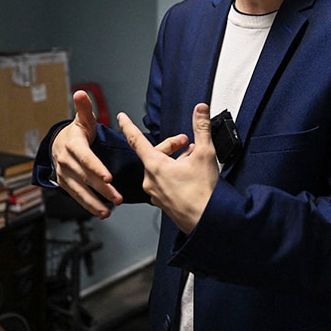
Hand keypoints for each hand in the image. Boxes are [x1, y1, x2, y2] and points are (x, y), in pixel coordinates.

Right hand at [51, 90, 122, 218]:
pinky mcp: (65, 184)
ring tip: (109, 210)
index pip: (85, 158)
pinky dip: (88, 205)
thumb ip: (84, 108)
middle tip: (117, 197)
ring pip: (80, 190)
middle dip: (102, 189)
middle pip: (86, 177)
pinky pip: (77, 196)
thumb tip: (81, 93)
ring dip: (95, 202)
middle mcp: (66, 161)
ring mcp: (65, 174)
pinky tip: (101, 212)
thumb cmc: (77, 132)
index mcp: (73, 145)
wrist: (57, 144)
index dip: (96, 168)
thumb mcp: (82, 119)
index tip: (108, 177)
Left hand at [118, 103, 217, 233]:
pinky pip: (164, 183)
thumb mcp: (205, 153)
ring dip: (175, 161)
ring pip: (160, 169)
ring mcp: (155, 194)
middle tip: (188, 143)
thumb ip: (201, 128)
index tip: (121, 118)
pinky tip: (190, 177)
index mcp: (155, 166)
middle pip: (155, 154)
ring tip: (193, 162)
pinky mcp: (163, 203)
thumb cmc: (204, 193)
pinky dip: (174, 175)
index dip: (128, 126)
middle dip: (172, 146)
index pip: (137, 140)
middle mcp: (151, 181)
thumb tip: (200, 110)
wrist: (209, 221)